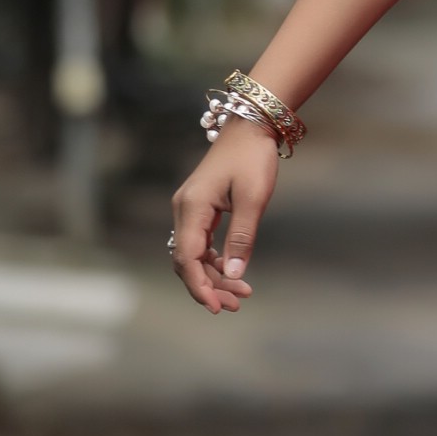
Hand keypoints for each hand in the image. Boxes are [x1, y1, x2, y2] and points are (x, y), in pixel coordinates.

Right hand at [170, 122, 278, 311]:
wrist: (250, 127)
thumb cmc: (253, 159)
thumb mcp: (252, 199)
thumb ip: (241, 237)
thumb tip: (233, 274)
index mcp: (192, 208)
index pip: (187, 259)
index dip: (200, 286)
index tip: (217, 307)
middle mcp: (184, 210)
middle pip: (187, 261)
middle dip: (209, 286)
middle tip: (237, 304)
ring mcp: (189, 209)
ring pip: (193, 254)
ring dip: (213, 276)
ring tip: (241, 293)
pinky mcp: (200, 208)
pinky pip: (200, 243)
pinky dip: (214, 261)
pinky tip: (232, 272)